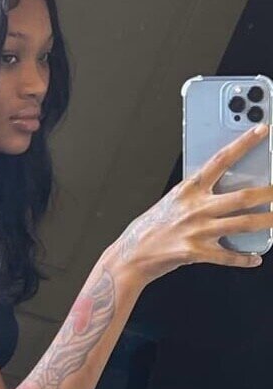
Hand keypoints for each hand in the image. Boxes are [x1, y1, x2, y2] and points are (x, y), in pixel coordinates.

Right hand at [114, 124, 272, 283]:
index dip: (243, 143)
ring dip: (267, 222)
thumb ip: (196, 196)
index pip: (220, 160)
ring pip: (243, 224)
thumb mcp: (171, 202)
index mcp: (188, 190)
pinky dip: (244, 258)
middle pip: (242, 196)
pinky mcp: (196, 252)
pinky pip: (228, 256)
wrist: (130, 256)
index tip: (262, 130)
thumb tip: (223, 195)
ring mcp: (197, 231)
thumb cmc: (149, 229)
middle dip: (269, 192)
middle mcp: (195, 208)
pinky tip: (254, 258)